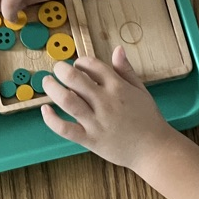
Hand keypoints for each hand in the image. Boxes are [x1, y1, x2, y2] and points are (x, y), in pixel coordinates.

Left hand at [41, 47, 174, 171]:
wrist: (153, 149)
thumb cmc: (148, 118)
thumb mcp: (140, 89)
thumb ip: (126, 70)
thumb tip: (117, 49)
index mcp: (118, 87)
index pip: (93, 65)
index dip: (81, 61)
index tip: (77, 64)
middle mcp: (105, 101)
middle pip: (75, 78)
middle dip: (61, 69)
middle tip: (57, 69)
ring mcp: (96, 121)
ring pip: (67, 100)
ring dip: (52, 88)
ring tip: (47, 82)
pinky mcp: (89, 139)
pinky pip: (65, 129)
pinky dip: (51, 119)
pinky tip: (45, 110)